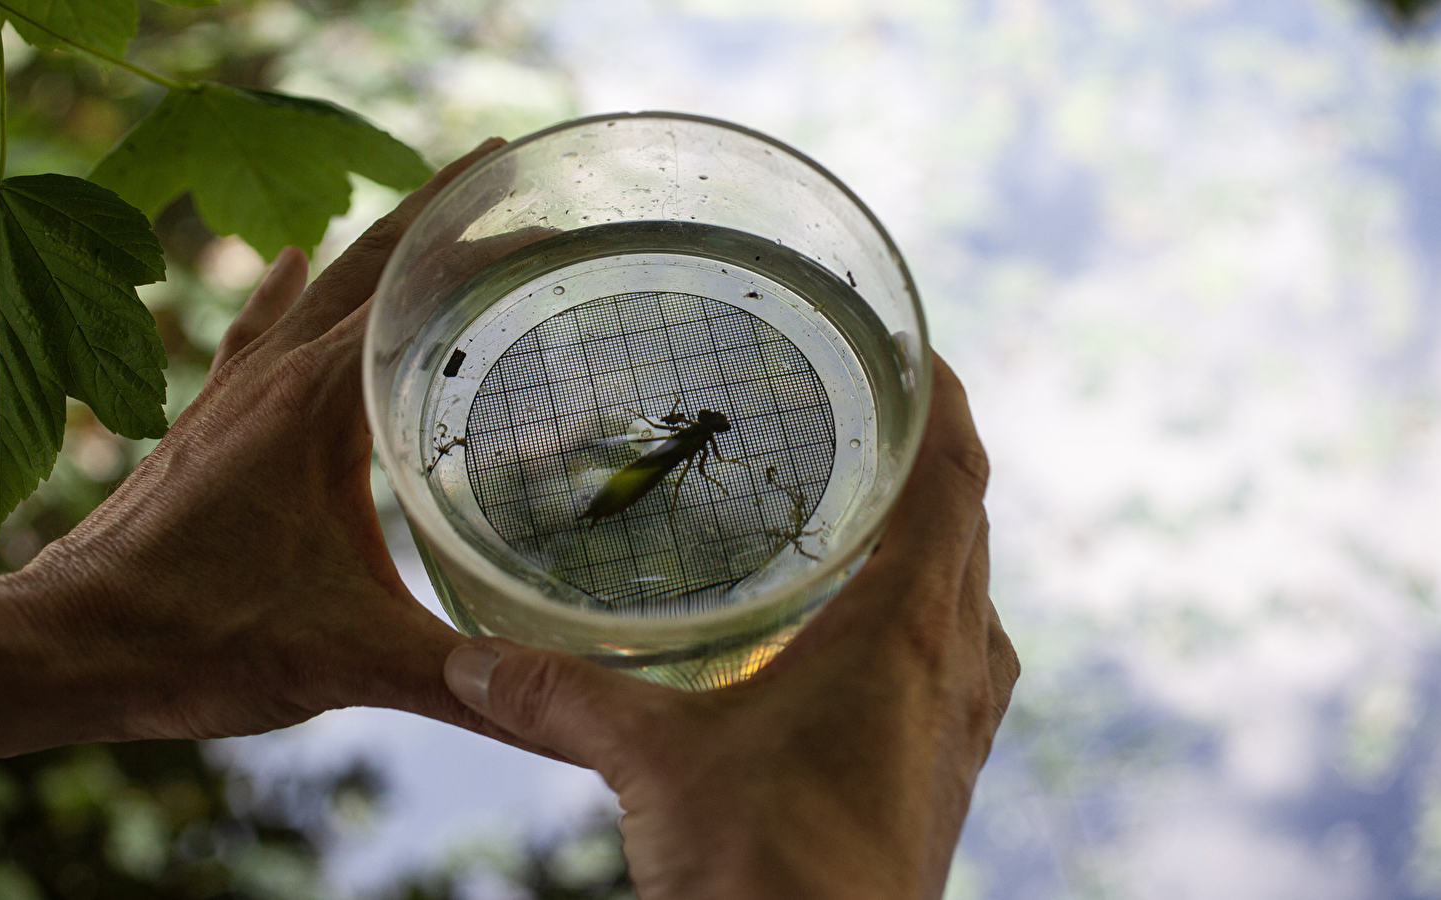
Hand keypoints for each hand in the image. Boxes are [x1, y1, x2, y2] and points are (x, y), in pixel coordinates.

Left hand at [0, 138, 526, 765]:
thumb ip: (462, 680)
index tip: (550, 209)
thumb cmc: (197, 638)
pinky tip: (288, 263)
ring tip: (430, 210)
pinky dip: (288, 293)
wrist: (68, 646)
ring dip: (377, 246)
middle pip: (369, 261)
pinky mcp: (208, 423)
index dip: (488, 243)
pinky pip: (259, 331)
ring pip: (317, 286)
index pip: (416, 288)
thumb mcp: (350, 659)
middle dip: (442, 210)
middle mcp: (276, 375)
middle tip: (507, 171)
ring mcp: (235, 393)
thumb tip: (563, 710)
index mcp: (319, 402)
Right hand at [440, 357, 1017, 899]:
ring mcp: (960, 723)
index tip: (911, 346)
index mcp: (908, 628)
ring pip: (967, 595)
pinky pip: (955, 661)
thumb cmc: (768, 871)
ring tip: (868, 510)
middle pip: (968, 524)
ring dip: (934, 541)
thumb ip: (562, 697)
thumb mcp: (654, 764)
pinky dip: (923, 618)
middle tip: (867, 414)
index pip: (956, 475)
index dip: (942, 399)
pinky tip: (860, 639)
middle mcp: (956, 663)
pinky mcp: (946, 773)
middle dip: (929, 459)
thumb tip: (473, 663)